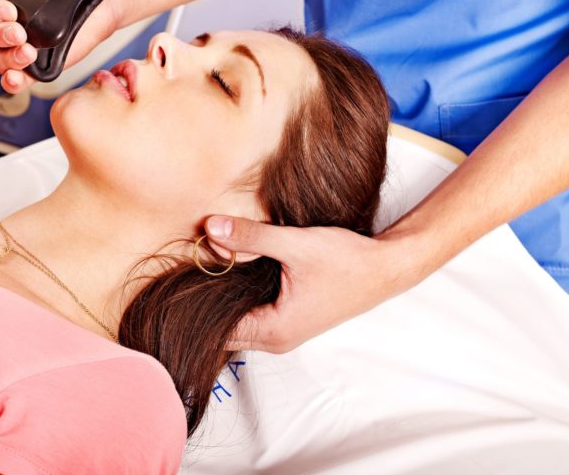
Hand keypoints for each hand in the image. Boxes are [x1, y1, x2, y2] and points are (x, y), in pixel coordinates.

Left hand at [204, 215, 422, 352]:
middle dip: (206, 299)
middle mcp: (275, 339)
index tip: (183, 274)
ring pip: (236, 321)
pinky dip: (239, 293)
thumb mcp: (295, 244)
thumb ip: (251, 237)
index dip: (196, 303)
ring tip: (212, 261)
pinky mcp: (288, 319)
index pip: (215, 331)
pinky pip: (250, 313)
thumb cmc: (347, 260)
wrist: (385, 268)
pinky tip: (235, 266)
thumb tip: (211, 228)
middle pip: (222, 329)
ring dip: (223, 295)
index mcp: (274, 331)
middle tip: (193, 263)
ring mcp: (282, 332)